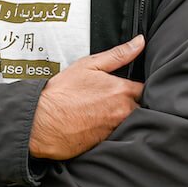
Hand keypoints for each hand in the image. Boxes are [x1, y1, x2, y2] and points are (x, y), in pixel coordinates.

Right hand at [29, 35, 144, 159]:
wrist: (41, 122)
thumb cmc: (62, 93)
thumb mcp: (89, 65)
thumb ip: (119, 54)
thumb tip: (140, 41)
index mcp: (121, 90)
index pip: (146, 89)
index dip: (142, 88)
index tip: (134, 87)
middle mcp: (123, 111)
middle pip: (142, 108)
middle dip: (136, 104)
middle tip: (119, 101)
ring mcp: (116, 130)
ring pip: (132, 123)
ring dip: (126, 119)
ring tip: (107, 114)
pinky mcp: (107, 144)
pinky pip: (119, 137)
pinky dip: (115, 132)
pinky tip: (101, 127)